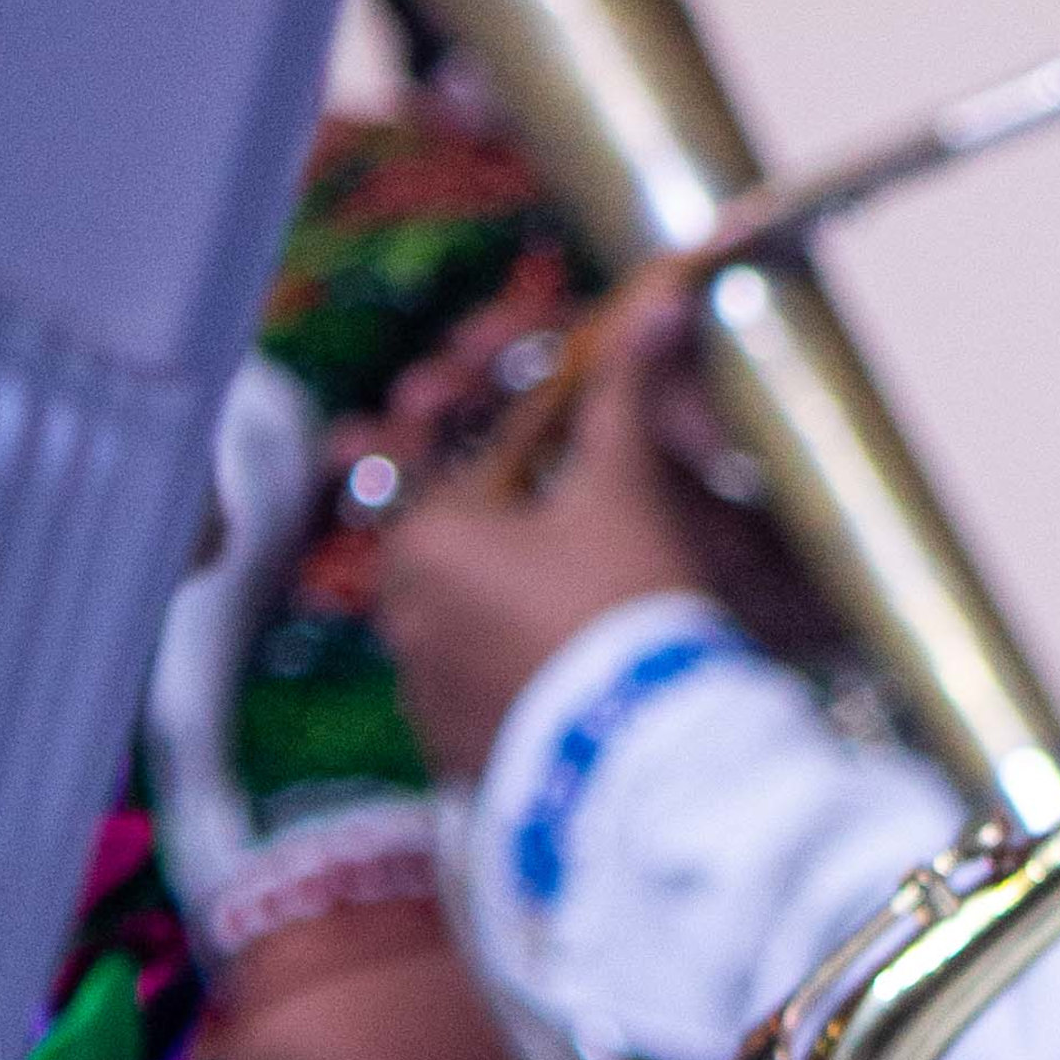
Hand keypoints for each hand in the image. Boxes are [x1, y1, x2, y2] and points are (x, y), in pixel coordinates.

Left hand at [370, 271, 725, 779]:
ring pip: (460, 618)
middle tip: (557, 504)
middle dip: (494, 512)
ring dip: (501, 593)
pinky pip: (476, 689)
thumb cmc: (624, 607)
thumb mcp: (626, 493)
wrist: (646, 759)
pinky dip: (510, 665)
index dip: (478, 413)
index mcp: (423, 542)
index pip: (442, 458)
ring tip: (574, 588)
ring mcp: (427, 696)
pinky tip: (567, 663)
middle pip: (449, 541)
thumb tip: (657, 301)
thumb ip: (624, 397)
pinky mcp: (461, 757)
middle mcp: (402, 618)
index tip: (494, 391)